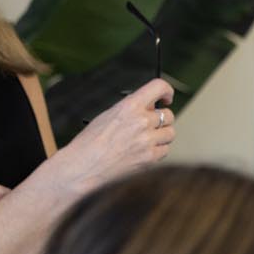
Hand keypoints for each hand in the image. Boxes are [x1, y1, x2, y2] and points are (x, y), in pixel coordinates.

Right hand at [58, 78, 176, 191]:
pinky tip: (143, 151)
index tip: (166, 98)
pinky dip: (157, 151)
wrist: (84, 166)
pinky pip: (165, 150)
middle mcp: (141, 121)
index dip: (166, 91)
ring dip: (161, 135)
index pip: (159, 87)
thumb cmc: (90, 142)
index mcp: (129, 106)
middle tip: (151, 124)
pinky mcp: (150, 158)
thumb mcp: (108, 115)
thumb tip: (151, 106)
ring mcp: (148, 141)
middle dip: (161, 119)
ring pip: (170, 133)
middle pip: (168, 115)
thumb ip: (132, 109)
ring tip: (145, 139)